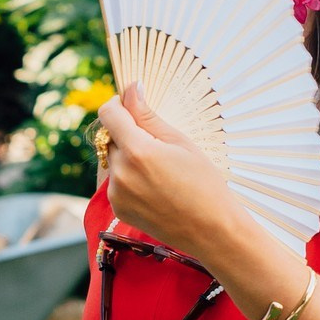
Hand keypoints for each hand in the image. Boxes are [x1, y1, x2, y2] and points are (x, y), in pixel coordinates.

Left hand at [95, 82, 240, 256]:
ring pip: (112, 160)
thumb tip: (131, 89)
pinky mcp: (118, 208)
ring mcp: (116, 194)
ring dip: (127, 157)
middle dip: (127, 134)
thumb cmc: (204, 182)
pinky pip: (116, 182)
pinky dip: (129, 177)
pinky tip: (155, 187)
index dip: (117, 104)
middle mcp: (121, 173)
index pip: (108, 114)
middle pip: (110, 138)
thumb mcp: (179, 142)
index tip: (130, 105)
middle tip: (158, 145)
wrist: (212, 230)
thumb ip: (148, 115)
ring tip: (160, 171)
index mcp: (138, 152)